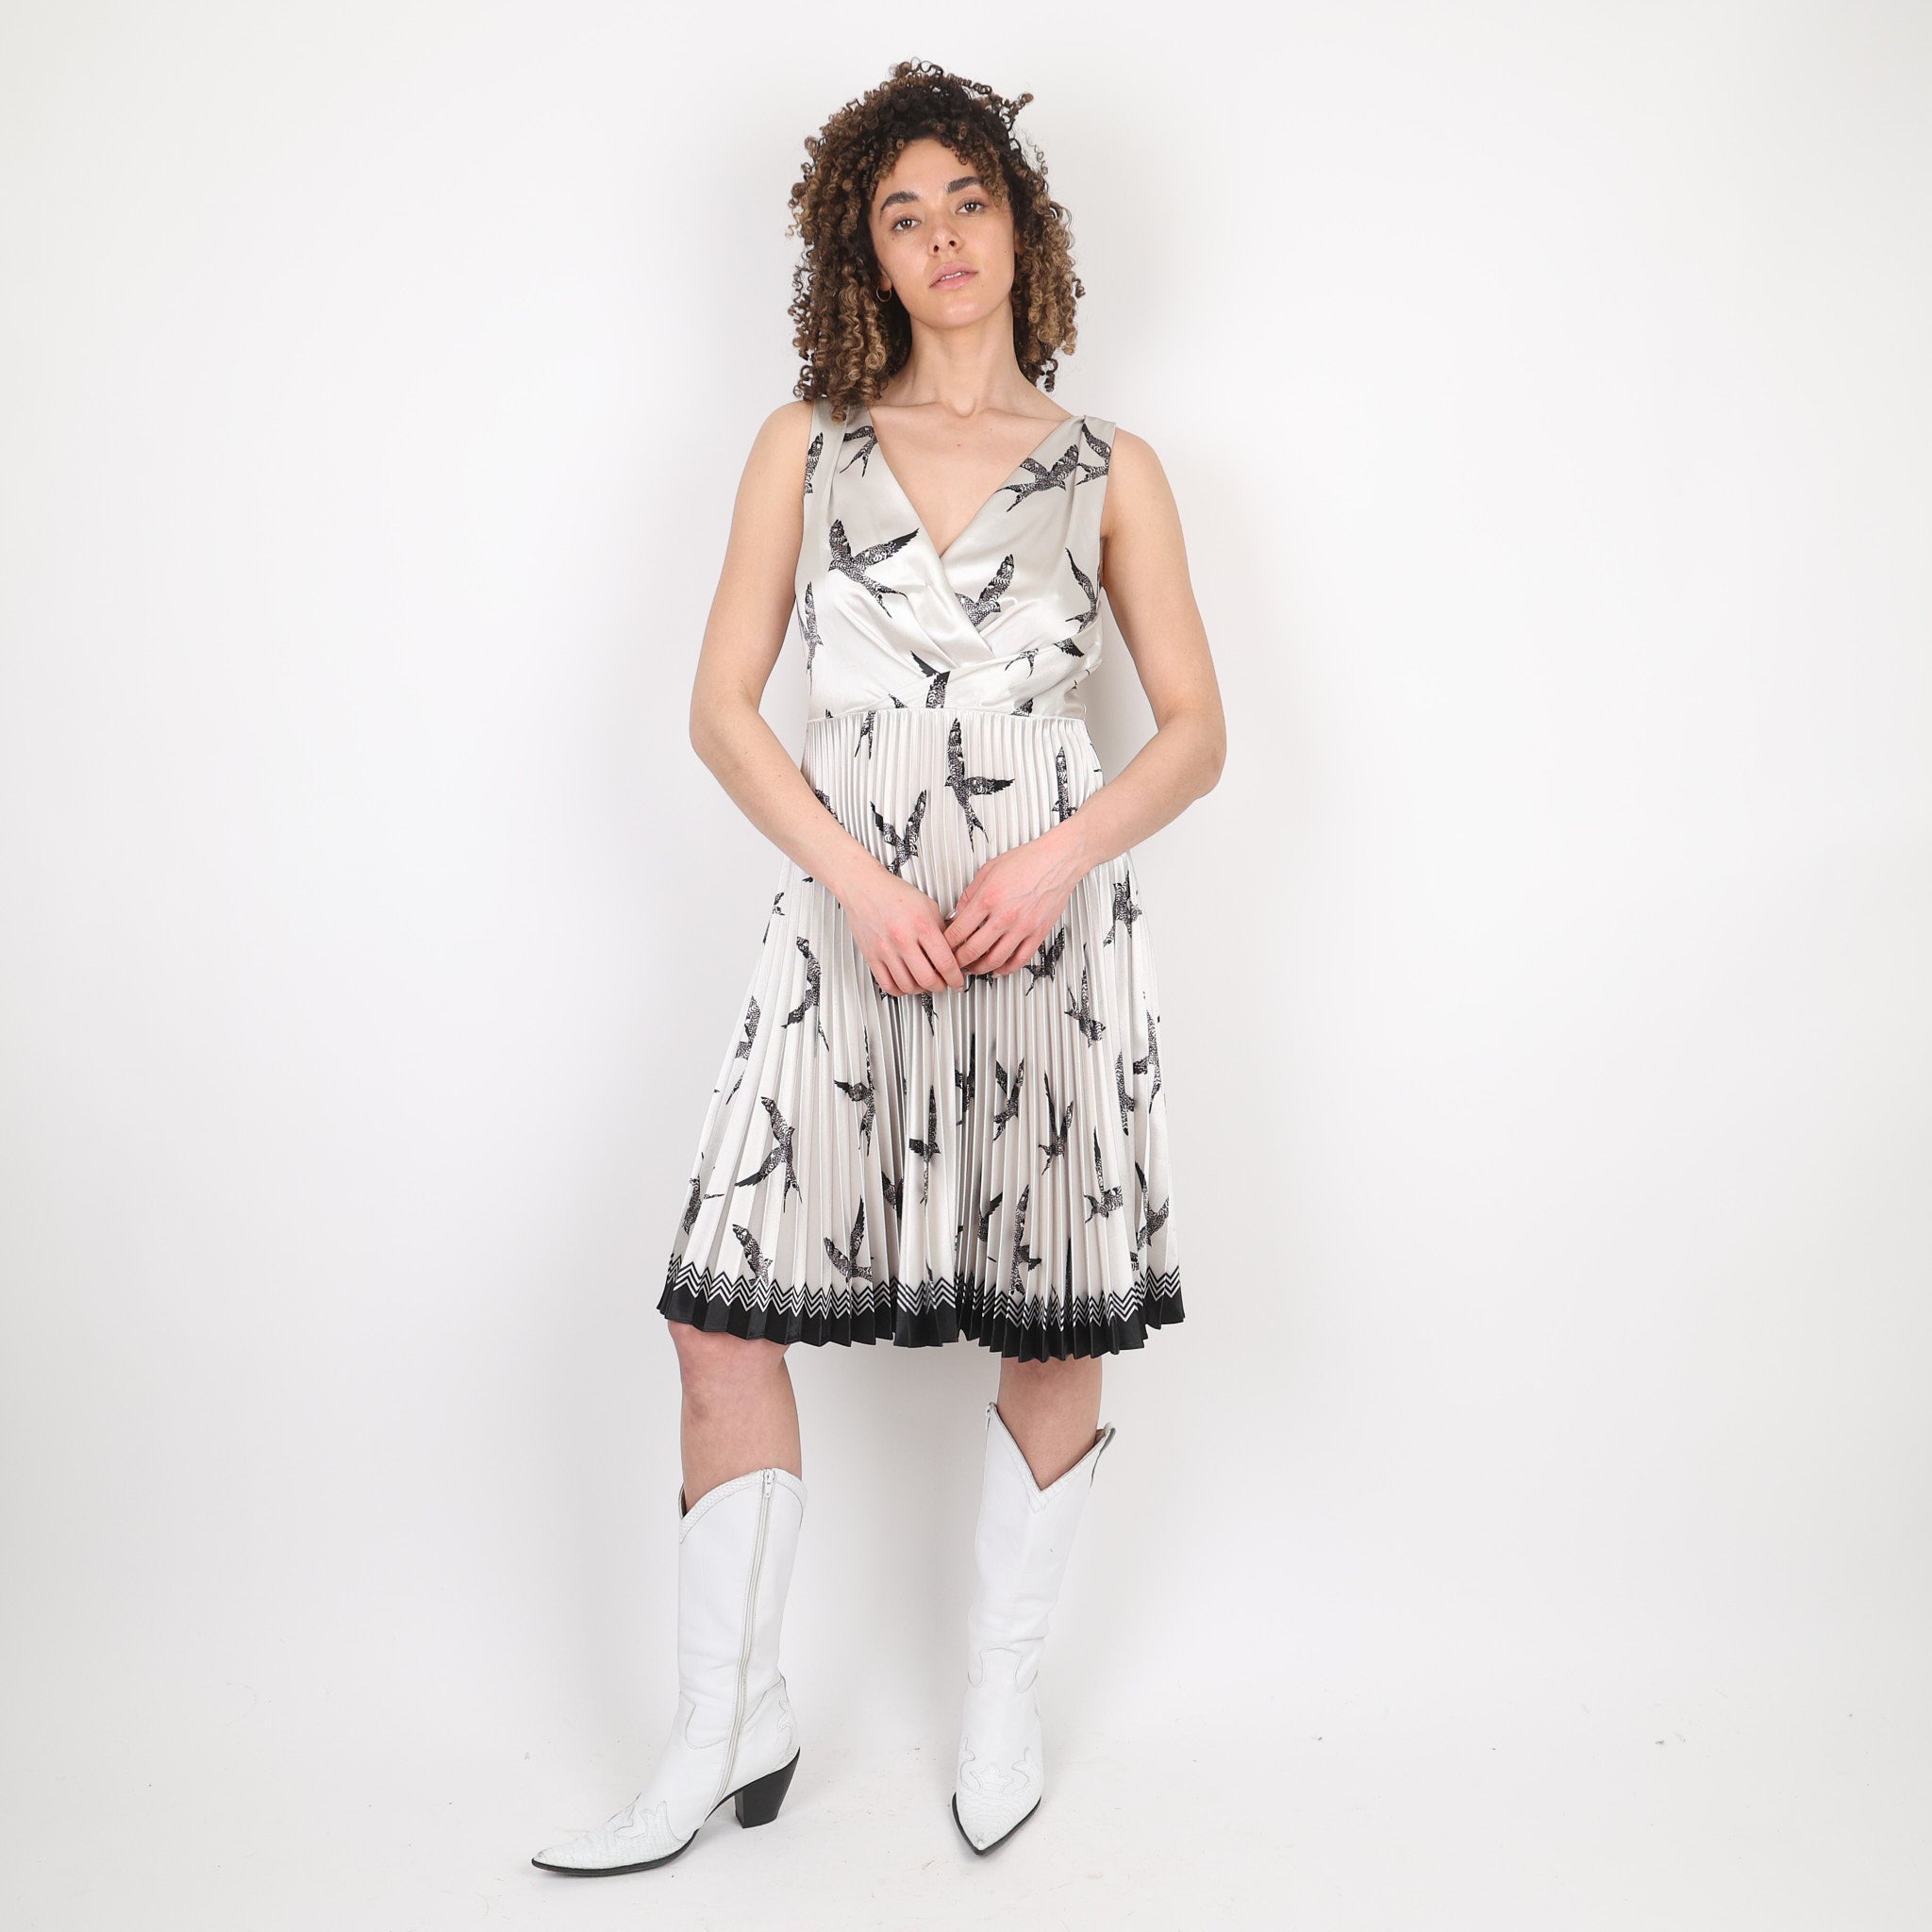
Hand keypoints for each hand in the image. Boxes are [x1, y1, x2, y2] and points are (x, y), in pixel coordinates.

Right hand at [837, 865, 966, 996]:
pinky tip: (906, 984)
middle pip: (927, 979)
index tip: (957, 980)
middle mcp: (902, 939)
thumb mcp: (927, 905)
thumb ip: (941, 929)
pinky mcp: (871, 956)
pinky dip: (900, 990)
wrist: (864, 887)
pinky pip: (887, 984)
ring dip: (921, 989)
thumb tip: (953, 950)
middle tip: (944, 984)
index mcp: (921, 925)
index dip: (955, 977)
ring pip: (908, 985)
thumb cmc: (893, 893)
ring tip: (925, 983)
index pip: (945, 962)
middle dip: (940, 986)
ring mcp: (885, 949)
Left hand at [941, 830, 1086, 976]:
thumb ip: (970, 894)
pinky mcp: (1038, 933)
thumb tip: (958, 913)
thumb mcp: (988, 870)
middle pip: (973, 950)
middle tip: (954, 963)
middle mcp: (1004, 915)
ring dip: (979, 968)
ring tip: (973, 967)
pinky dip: (1006, 969)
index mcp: (988, 898)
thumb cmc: (1027, 860)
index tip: (944, 947)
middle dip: (958, 961)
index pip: (958, 931)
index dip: (946, 944)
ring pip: (995, 960)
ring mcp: (1022, 927)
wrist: (1058, 860)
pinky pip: (1020, 960)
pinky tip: (998, 969)